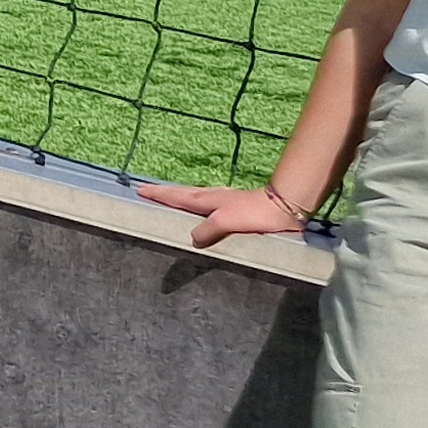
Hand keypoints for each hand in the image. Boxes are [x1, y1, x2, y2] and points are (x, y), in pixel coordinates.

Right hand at [136, 182, 313, 246]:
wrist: (286, 207)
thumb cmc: (255, 213)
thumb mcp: (225, 222)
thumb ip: (206, 230)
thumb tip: (192, 237)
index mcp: (207, 200)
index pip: (177, 197)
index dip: (159, 195)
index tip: (141, 190)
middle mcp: (214, 198)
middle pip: (184, 193)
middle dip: (166, 193)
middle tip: (148, 190)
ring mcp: (227, 202)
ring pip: (197, 197)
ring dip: (181, 197)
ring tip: (171, 198)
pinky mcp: (239, 209)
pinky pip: (210, 206)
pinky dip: (199, 205)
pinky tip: (205, 211)